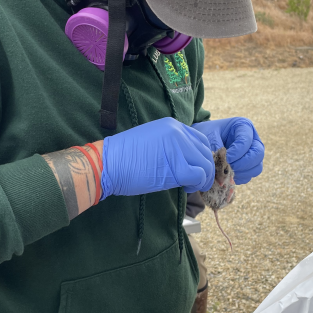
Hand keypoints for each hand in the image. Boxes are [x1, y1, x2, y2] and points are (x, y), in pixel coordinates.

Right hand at [101, 117, 215, 198]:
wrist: (107, 164)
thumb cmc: (121, 158)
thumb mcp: (149, 143)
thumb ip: (168, 146)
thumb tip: (182, 161)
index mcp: (172, 125)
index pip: (199, 139)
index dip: (200, 156)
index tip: (194, 167)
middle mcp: (179, 132)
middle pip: (205, 151)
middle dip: (204, 168)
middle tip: (196, 180)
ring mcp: (179, 148)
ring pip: (205, 164)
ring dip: (202, 178)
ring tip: (191, 185)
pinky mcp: (177, 166)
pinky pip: (198, 175)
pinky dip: (197, 183)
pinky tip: (187, 187)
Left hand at [191, 117, 263, 183]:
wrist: (204, 137)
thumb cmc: (207, 134)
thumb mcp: (208, 136)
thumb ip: (216, 150)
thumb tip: (222, 169)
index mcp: (243, 126)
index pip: (246, 141)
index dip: (237, 152)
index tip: (225, 158)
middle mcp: (252, 139)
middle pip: (257, 154)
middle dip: (242, 164)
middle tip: (228, 167)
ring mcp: (252, 153)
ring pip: (256, 167)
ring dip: (242, 173)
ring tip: (227, 172)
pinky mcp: (249, 164)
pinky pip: (250, 175)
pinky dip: (240, 178)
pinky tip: (227, 176)